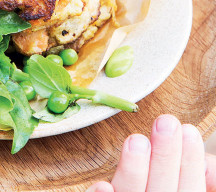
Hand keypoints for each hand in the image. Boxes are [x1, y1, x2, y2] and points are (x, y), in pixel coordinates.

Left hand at [87, 114, 215, 191]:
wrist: (145, 191)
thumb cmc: (166, 183)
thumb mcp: (189, 182)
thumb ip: (203, 173)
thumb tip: (207, 163)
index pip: (190, 189)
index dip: (191, 162)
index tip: (188, 129)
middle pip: (163, 191)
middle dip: (166, 156)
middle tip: (166, 123)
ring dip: (134, 169)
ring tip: (137, 140)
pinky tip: (103, 185)